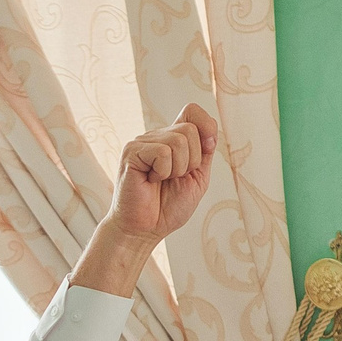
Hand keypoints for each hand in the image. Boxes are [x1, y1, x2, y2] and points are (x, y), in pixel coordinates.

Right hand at [69, 105, 221, 298]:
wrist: (145, 229)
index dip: (207, 125)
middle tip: (174, 178)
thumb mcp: (197, 178)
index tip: (207, 149)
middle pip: (190, 129)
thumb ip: (205, 153)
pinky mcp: (131, 152)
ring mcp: (143, 142)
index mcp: (173, 140)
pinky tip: (150, 180)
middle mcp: (157, 136)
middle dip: (192, 161)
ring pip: (179, 140)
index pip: (192, 111)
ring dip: (177, 169)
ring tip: (161, 180)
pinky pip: (162, 152)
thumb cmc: (167, 208)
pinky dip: (163, 171)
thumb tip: (210, 131)